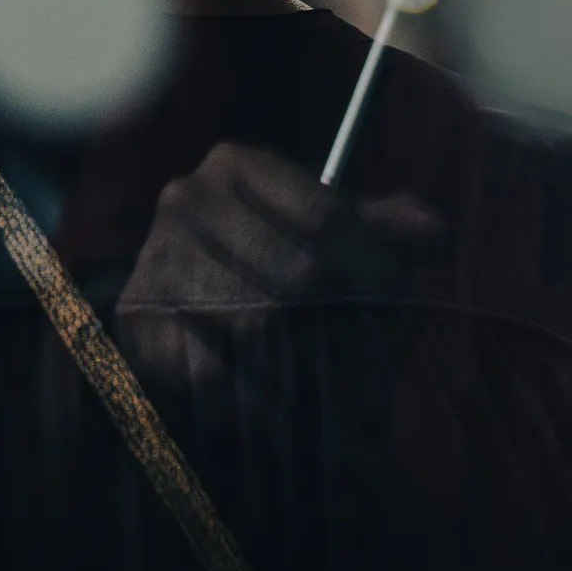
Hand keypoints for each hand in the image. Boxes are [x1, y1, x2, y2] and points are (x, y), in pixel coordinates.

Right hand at [112, 142, 441, 397]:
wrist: (226, 359)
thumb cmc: (297, 294)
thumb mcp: (347, 254)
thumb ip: (389, 234)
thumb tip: (434, 230)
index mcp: (236, 164)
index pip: (326, 217)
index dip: (372, 268)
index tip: (396, 301)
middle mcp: (185, 197)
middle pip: (294, 271)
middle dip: (336, 322)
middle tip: (356, 356)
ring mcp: (154, 257)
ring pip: (255, 323)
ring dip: (298, 366)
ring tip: (318, 384)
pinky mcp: (137, 321)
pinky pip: (212, 370)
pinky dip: (253, 398)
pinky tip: (272, 405)